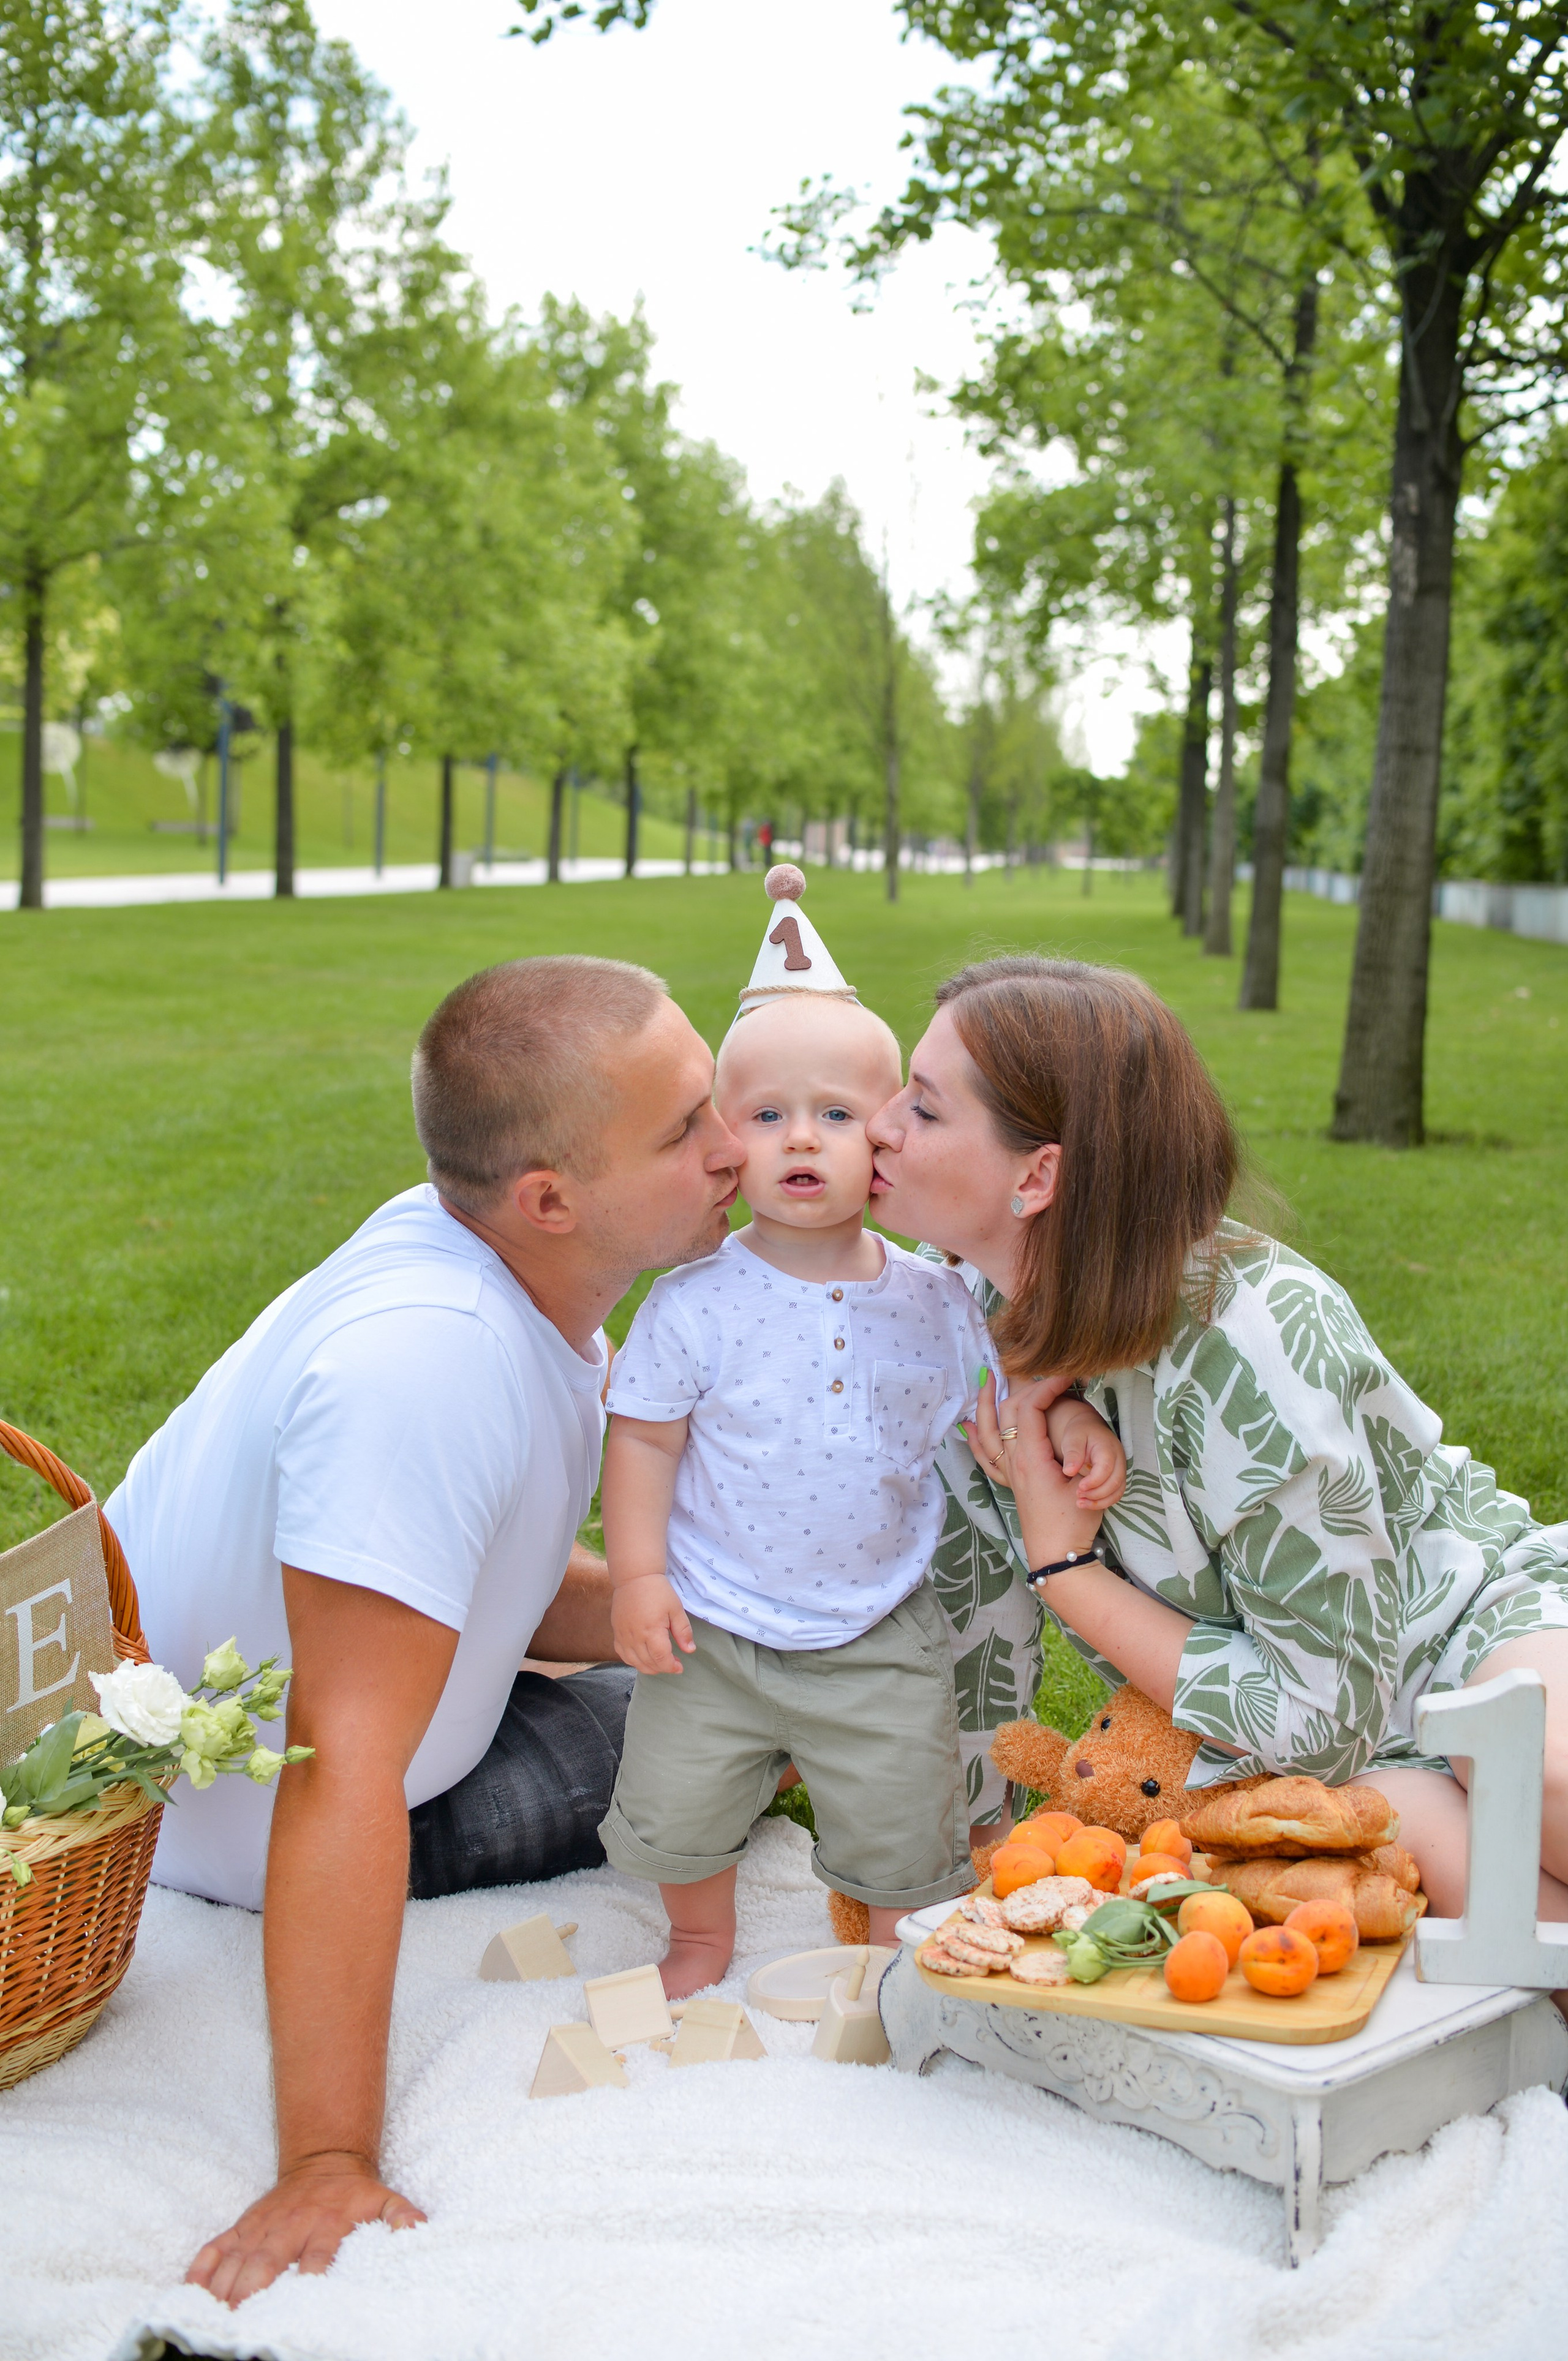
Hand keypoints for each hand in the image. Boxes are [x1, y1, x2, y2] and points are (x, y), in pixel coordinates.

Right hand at [185, 2153, 424, 2305]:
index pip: (317, 2256)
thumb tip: (418, 2231)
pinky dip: (200, 2271)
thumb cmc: (354, 2192)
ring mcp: (261, 2227)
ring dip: (224, 2291)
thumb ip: (402, 2216)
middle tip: (242, 2328)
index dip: (308, 2278)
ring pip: (236, 2260)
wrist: (324, 2157)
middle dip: (253, 2295)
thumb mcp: (385, 2198)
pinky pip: (215, 2248)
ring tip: (215, 2323)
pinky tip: (191, 2295)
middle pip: (267, 2264)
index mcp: (326, 2224)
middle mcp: (290, 2227)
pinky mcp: (242, 2227)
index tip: (301, 2304)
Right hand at [611, 1573, 694, 1673]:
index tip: (680, 1667)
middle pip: (648, 1663)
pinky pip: (623, 1654)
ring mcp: (623, 1636)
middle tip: (674, 1663)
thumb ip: (683, 1631)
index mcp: (651, 1630)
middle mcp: (635, 1636)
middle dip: (663, 1667)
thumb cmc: (657, 1591)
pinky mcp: (616, 1633)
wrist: (634, 1577)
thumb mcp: (676, 1609)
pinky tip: (643, 1657)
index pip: (661, 1659)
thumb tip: (690, 1650)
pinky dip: (633, 1661)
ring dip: (649, 1667)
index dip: (671, 1666)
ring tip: (660, 1661)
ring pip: (634, 1662)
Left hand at [964, 1373, 1101, 1570]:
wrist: (1056, 1555)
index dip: (1047, 1387)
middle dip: (1019, 1385)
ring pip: (988, 1429)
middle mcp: (1014, 1461)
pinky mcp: (1011, 1482)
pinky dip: (974, 1436)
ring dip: (986, 1403)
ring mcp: (1009, 1471)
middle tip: (1034, 1368)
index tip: (1067, 1376)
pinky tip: (967, 1426)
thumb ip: (1079, 1458)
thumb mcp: (1084, 1486)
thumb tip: (1076, 1433)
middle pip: (1008, 1412)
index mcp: (1032, 1458)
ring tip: (986, 1380)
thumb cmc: (1073, 1522)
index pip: (1031, 1408)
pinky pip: (984, 1454)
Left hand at [1051, 1402, 1126, 1510]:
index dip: (1093, 1481)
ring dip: (1100, 1501)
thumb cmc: (1080, 1433)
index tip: (1079, 1487)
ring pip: (1117, 1491)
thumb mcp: (1072, 1438)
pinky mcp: (1117, 1477)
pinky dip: (1103, 1502)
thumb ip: (1072, 1453)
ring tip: (1080, 1503)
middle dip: (1096, 1494)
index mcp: (1107, 1447)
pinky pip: (1115, 1494)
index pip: (1106, 1468)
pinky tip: (1087, 1503)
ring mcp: (1120, 1469)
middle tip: (1078, 1496)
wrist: (1090, 1429)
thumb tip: (1069, 1471)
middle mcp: (1118, 1459)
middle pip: (1115, 1482)